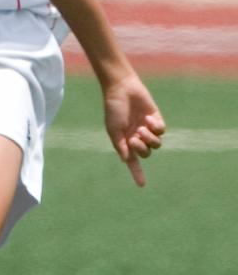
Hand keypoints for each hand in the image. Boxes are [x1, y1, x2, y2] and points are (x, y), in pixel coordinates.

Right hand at [103, 73, 164, 187]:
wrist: (122, 88)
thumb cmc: (114, 108)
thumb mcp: (113, 129)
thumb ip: (120, 145)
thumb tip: (127, 160)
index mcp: (125, 141)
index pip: (133, 161)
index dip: (137, 173)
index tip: (142, 186)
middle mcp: (137, 136)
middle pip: (146, 153)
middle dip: (142, 149)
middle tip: (134, 138)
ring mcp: (147, 128)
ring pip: (156, 144)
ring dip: (150, 139)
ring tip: (142, 128)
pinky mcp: (156, 119)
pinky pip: (161, 130)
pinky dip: (156, 127)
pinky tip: (148, 119)